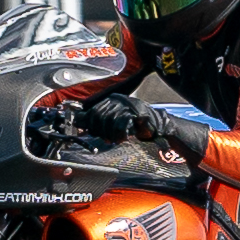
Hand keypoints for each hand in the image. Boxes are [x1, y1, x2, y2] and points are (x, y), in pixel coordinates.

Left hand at [85, 92, 211, 158]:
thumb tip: (79, 122)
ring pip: (110, 120)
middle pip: (100, 116)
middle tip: (108, 139)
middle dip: (101, 131)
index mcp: (112, 99)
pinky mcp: (138, 112)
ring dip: (111, 134)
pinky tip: (123, 138)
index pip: (93, 111)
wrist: (160, 128)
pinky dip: (120, 133)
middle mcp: (119, 99)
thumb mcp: (115, 122)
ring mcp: (129, 105)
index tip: (96, 135)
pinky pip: (122, 122)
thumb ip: (100, 121)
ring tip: (117, 140)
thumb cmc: (137, 126)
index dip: (92, 125)